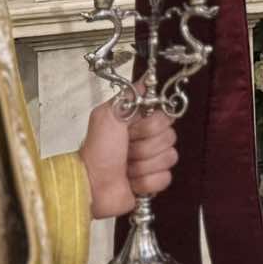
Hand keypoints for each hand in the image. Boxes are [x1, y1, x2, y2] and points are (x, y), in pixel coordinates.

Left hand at [79, 100, 179, 219]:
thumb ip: (130, 96)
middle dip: (145, 147)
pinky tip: (131, 181)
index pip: (166, 117)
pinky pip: (165, 178)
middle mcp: (147, 140)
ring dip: (143, 165)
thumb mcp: (107, 116)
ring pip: (169, 158)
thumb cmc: (97, 151)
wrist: (92, 186)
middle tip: (126, 150)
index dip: (152, 125)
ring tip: (126, 167)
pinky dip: (146, 181)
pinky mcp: (153, 182)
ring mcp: (152, 161)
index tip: (132, 130)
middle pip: (170, 138)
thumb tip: (146, 77)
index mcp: (139, 122)